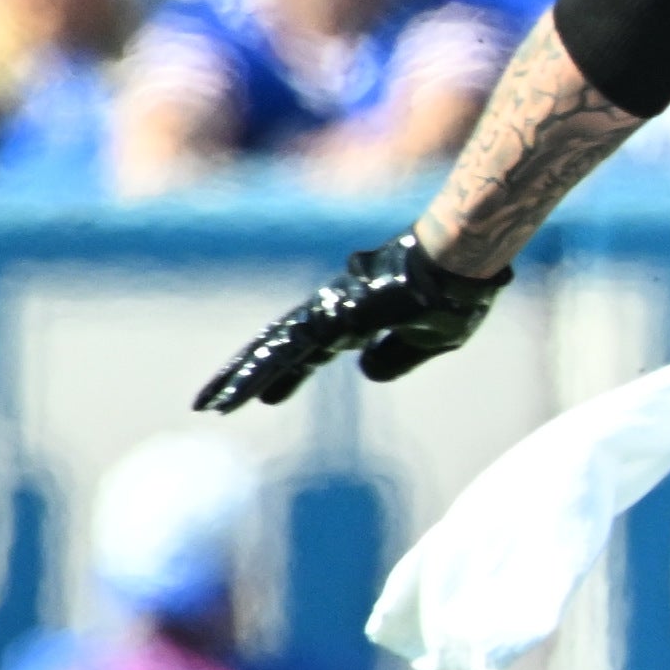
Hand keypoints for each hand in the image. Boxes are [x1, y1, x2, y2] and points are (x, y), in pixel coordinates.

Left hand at [195, 240, 510, 411]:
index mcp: (356, 318)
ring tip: (207, 405)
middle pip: (277, 347)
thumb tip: (367, 373)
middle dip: (245, 374)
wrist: (463, 263)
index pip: (308, 350)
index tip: (266, 396)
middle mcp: (333, 312)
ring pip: (272, 350)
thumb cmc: (456, 296)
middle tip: (212, 402)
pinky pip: (286, 352)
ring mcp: (328, 312)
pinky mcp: (330, 319)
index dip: (285, 374)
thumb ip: (397, 357)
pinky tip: (236, 394)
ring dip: (238, 378)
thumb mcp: (430, 341)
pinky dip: (258, 374)